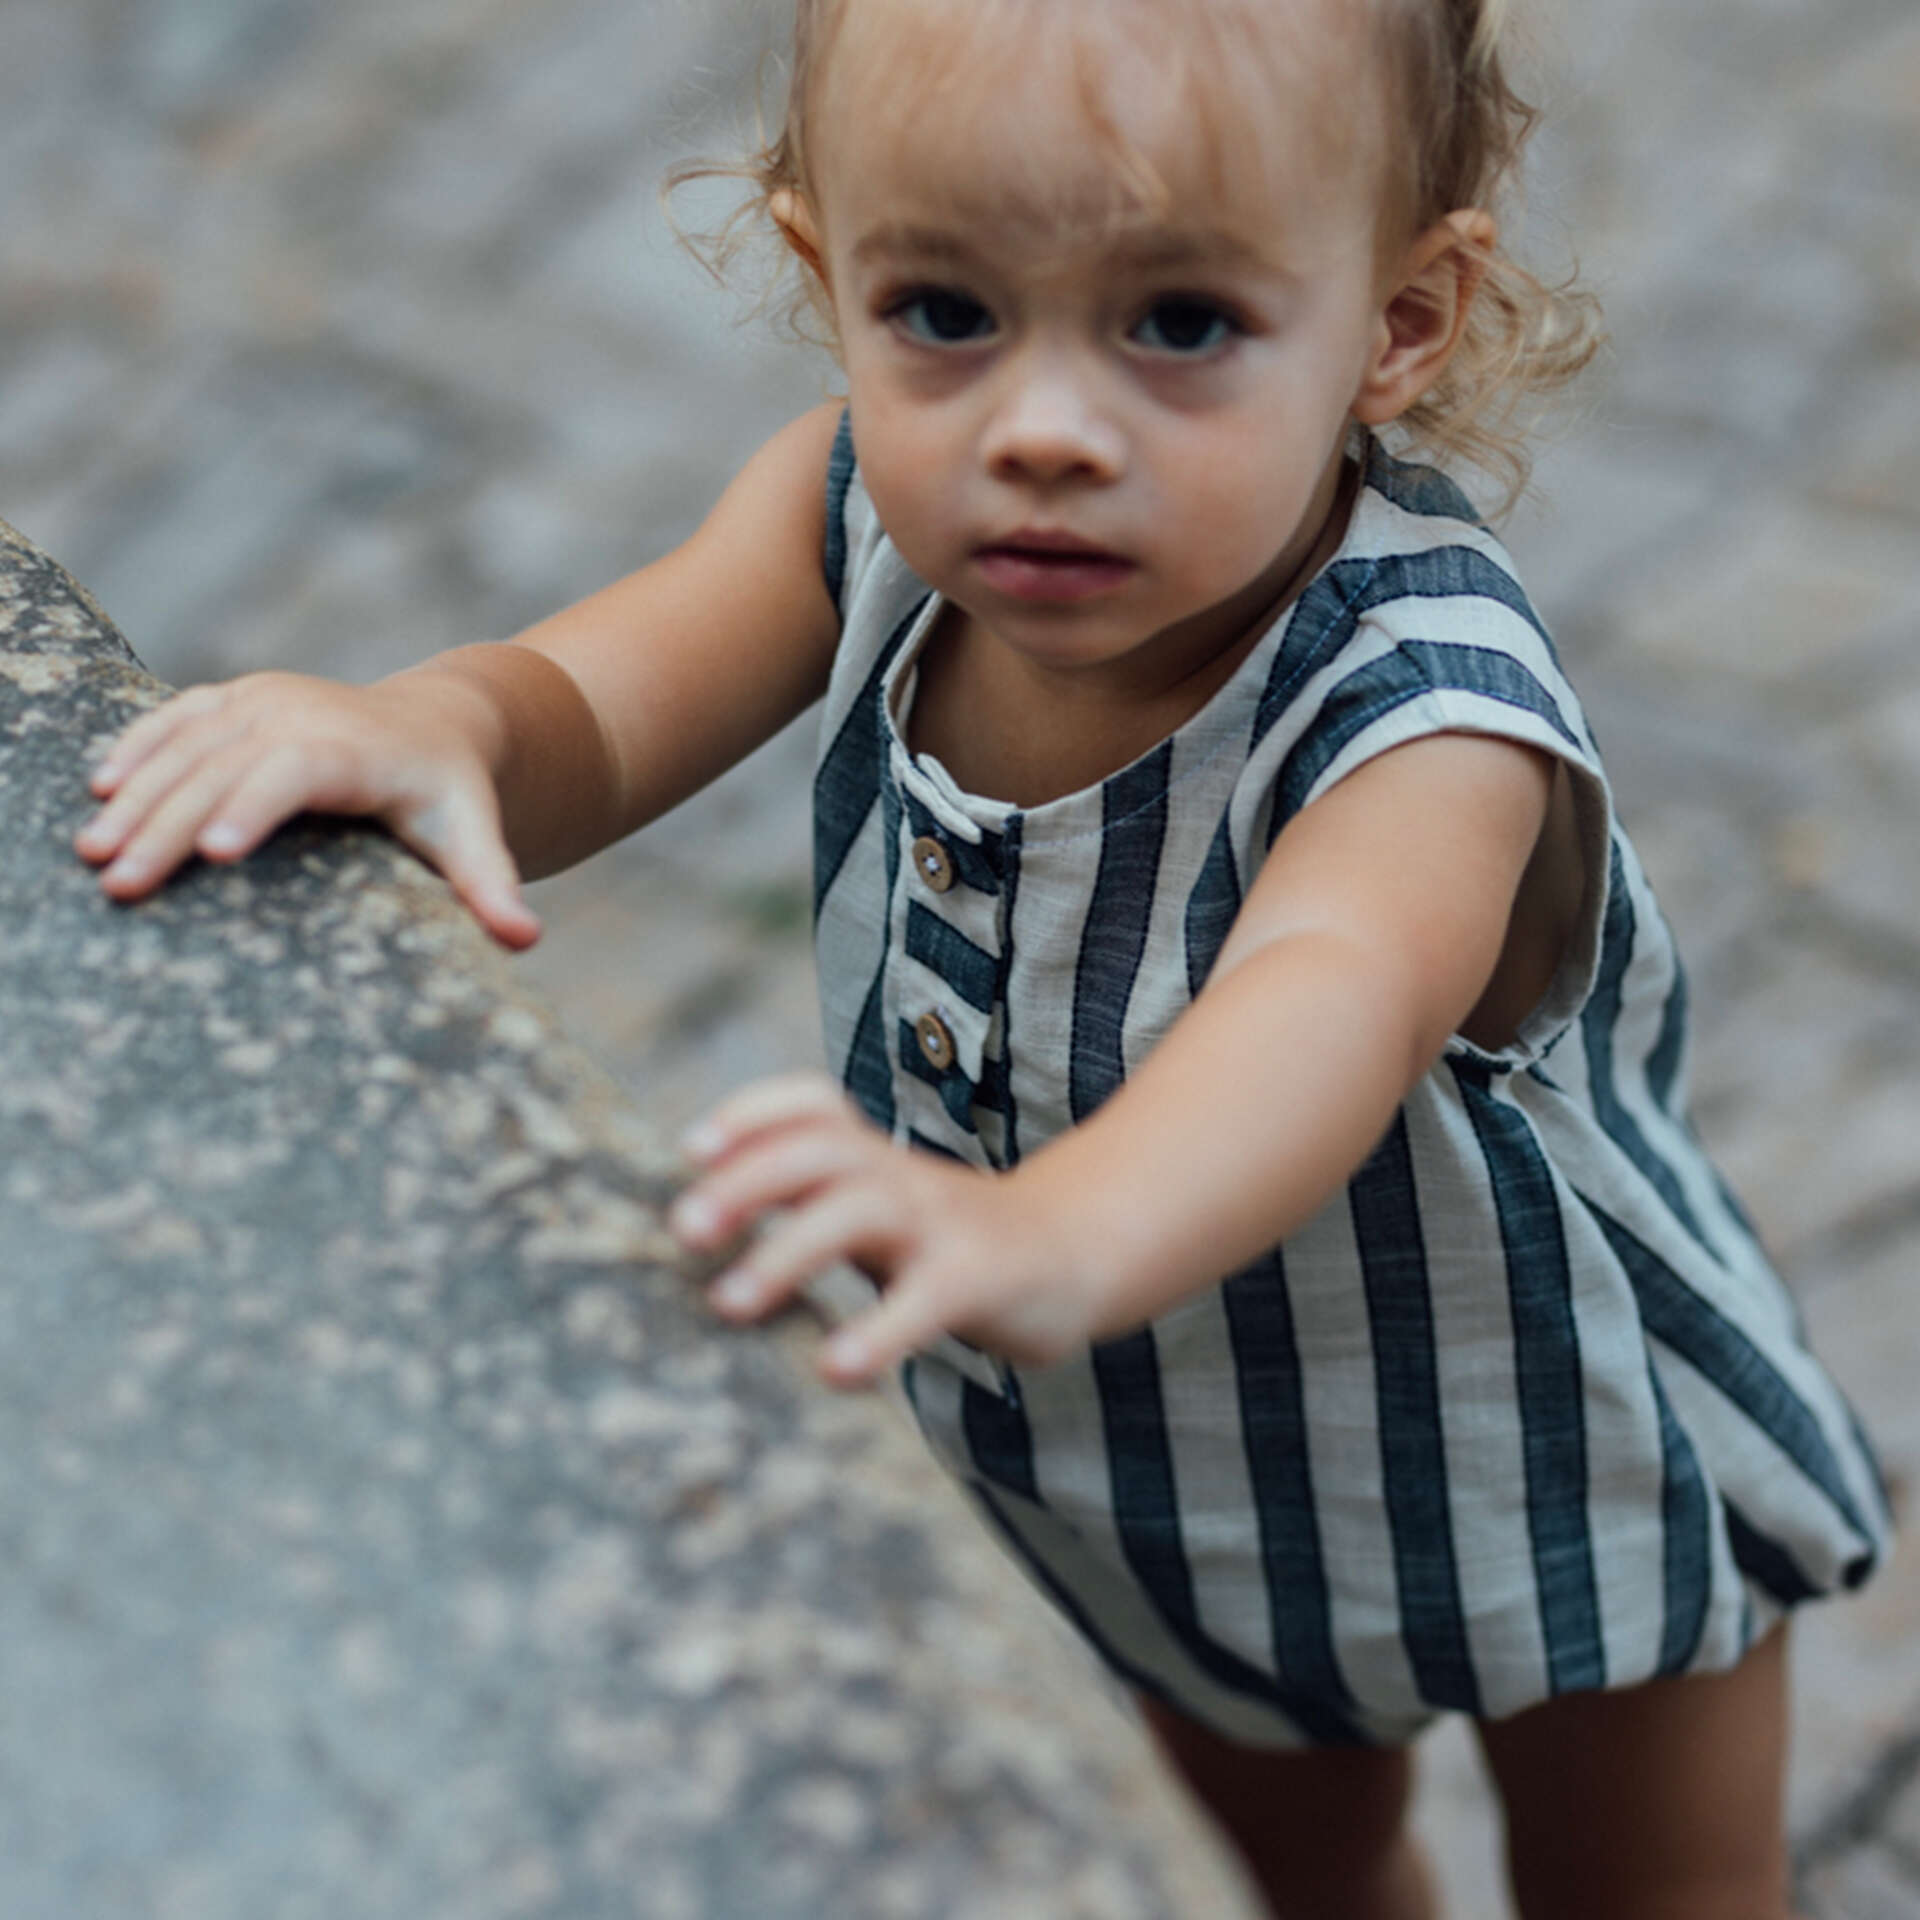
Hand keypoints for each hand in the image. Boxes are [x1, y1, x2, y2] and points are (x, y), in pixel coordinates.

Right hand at [75, 670, 540, 948]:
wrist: (436, 725)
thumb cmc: (450, 795)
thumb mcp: (475, 837)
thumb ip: (493, 887)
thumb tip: (526, 938)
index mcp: (356, 750)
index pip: (295, 773)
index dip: (253, 807)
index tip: (213, 854)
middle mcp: (303, 715)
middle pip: (224, 767)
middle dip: (169, 825)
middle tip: (122, 883)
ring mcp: (265, 700)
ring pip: (188, 745)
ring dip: (136, 796)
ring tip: (93, 852)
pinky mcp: (238, 698)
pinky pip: (178, 718)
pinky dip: (138, 747)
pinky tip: (98, 790)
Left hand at [670, 1073, 1099, 1387]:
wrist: (1077, 1255)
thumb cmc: (951, 1240)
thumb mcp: (880, 1209)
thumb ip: (810, 1204)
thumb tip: (701, 1221)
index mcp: (873, 1158)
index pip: (812, 1106)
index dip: (751, 1115)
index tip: (690, 1148)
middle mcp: (899, 1178)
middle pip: (819, 1150)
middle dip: (746, 1181)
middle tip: (683, 1230)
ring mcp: (940, 1224)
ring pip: (858, 1213)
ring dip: (787, 1251)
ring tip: (729, 1303)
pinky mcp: (978, 1279)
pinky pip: (923, 1301)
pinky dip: (877, 1332)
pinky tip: (835, 1370)